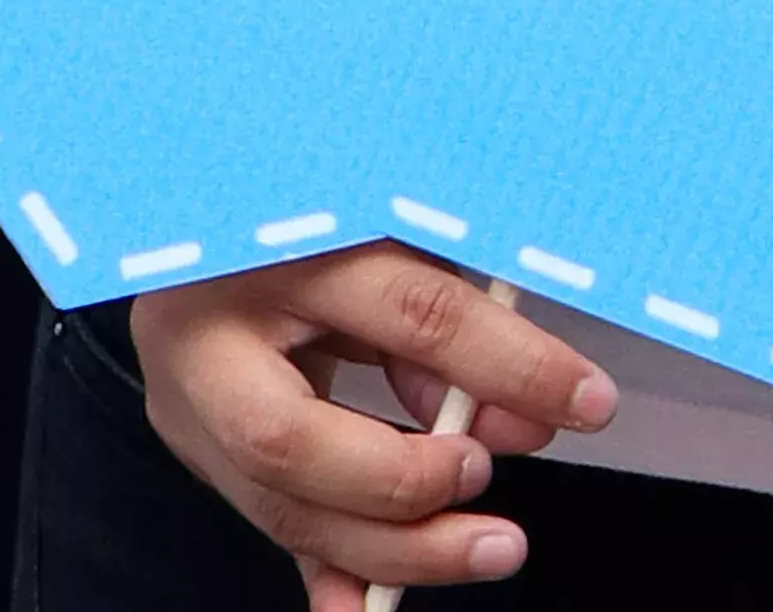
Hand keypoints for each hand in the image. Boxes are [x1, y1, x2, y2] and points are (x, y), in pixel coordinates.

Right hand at [134, 246, 611, 607]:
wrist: (226, 202)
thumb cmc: (328, 200)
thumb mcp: (397, 223)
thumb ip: (462, 312)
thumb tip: (531, 413)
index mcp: (274, 238)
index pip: (408, 312)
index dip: (507, 365)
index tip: (585, 400)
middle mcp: (204, 329)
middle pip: (292, 439)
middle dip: (407, 484)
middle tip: (486, 476)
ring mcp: (187, 397)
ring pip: (279, 502)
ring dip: (390, 546)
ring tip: (486, 547)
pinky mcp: (198, 443)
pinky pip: (266, 523)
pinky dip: (333, 573)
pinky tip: (376, 606)